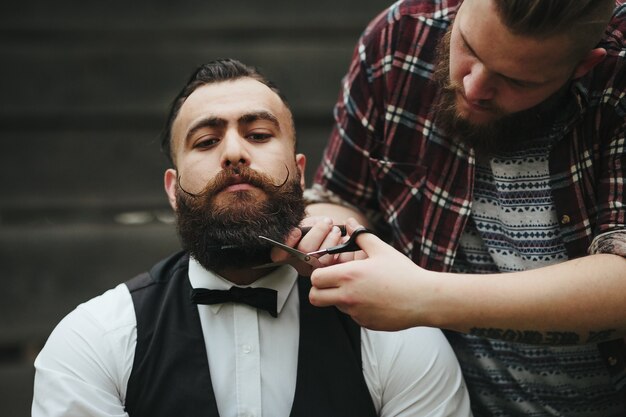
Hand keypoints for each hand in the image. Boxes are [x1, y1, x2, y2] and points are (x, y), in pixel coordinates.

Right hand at [270, 217, 349, 275]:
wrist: (328, 232)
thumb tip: (301, 228)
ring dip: (332, 240)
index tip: (296, 230)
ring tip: (336, 230)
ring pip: (323, 259)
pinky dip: (345, 249)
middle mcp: (299, 264)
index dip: (287, 243)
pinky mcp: (332, 271)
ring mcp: (315, 270)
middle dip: (318, 233)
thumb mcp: (303, 224)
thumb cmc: (313, 228)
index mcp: (286, 253)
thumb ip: (302, 226)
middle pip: (305, 251)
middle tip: (327, 222)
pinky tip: (343, 239)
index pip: (279, 254)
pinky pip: (340, 262)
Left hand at [309, 218, 432, 330]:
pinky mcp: (365, 323)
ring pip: (335, 306)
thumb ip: (361, 236)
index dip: (319, 274)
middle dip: (319, 290)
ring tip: (362, 287)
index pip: (315, 278)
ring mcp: (356, 313)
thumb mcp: (382, 250)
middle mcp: (348, 296)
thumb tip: (350, 223)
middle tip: (332, 283)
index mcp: (349, 276)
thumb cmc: (403, 273)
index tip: (329, 270)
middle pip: (315, 298)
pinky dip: (357, 308)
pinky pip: (353, 315)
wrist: (424, 299)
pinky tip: (374, 299)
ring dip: (340, 298)